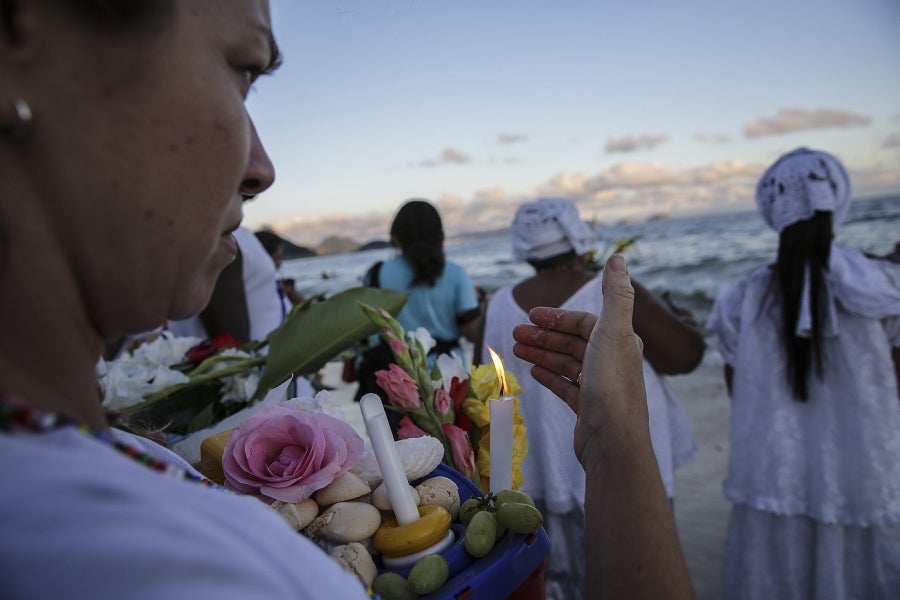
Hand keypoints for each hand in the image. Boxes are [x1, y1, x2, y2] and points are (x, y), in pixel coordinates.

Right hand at [512, 255, 647, 463]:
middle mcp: (612, 361)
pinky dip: (550, 375)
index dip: (557, 316)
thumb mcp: (613, 332)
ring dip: (542, 352)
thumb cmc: (611, 384)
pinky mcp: (589, 408)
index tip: (529, 315)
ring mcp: (600, 386)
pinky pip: (566, 386)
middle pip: (573, 341)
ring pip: (567, 362)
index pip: (584, 321)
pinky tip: (533, 372)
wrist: (613, 441)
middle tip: (514, 333)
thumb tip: (618, 258)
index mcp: (619, 341)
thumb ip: (615, 294)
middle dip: (544, 334)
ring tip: (515, 348)